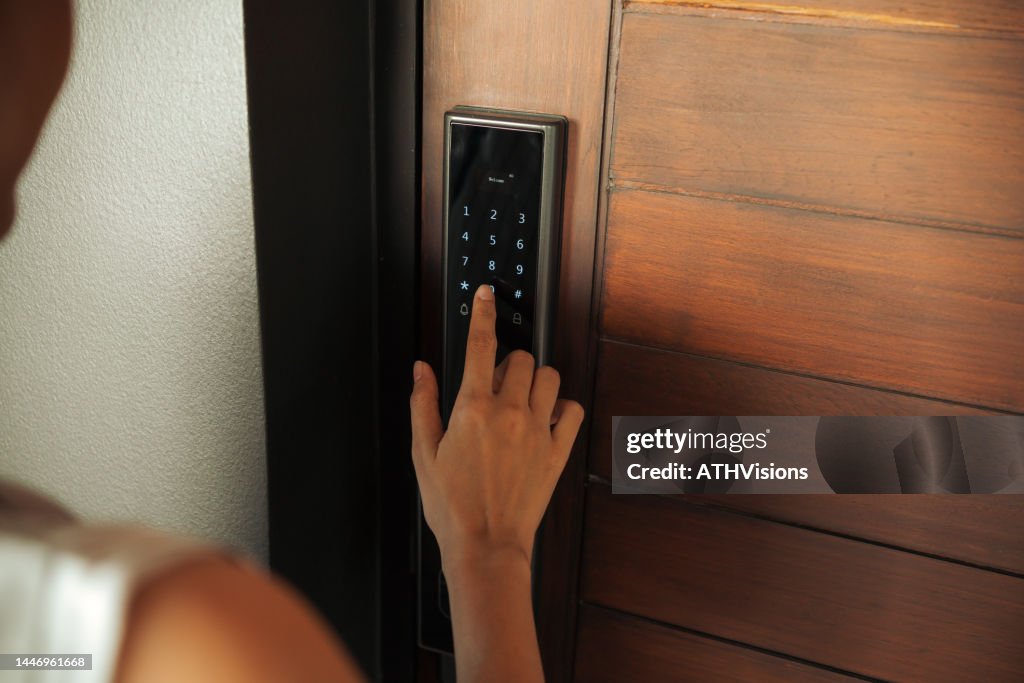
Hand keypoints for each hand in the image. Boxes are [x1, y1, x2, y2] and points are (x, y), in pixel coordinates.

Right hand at [409, 285, 584, 568]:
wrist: (486, 546)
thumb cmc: (452, 506)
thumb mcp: (423, 453)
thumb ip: (423, 404)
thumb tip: (422, 369)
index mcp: (472, 408)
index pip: (481, 344)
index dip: (484, 312)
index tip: (487, 294)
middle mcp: (509, 412)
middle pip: (521, 358)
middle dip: (508, 361)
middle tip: (496, 383)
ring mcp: (537, 430)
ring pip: (549, 377)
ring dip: (535, 379)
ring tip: (521, 399)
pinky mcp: (557, 451)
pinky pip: (572, 410)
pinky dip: (562, 407)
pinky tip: (546, 419)